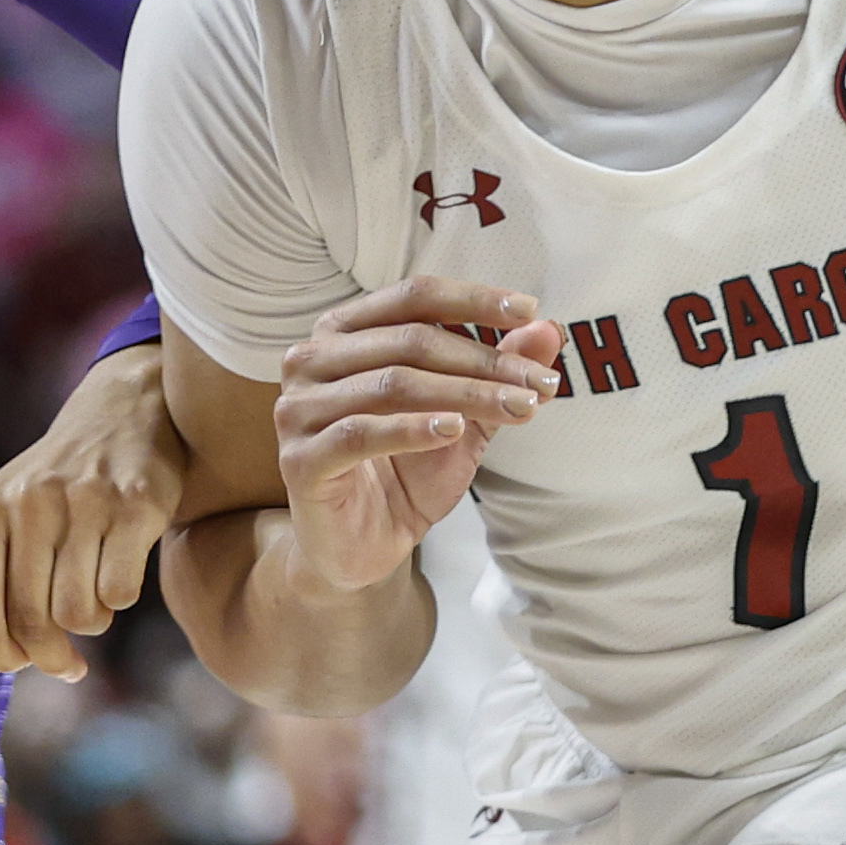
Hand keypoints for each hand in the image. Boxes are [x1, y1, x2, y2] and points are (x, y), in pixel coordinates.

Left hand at [0, 338, 189, 678]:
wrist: (123, 413)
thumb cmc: (60, 487)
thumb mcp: (10, 516)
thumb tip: (14, 658)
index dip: (2, 658)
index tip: (24, 664)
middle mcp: (27, 503)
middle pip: (31, 623)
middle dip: (52, 657)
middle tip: (69, 663)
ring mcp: (82, 502)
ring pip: (78, 614)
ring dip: (90, 623)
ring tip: (94, 599)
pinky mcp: (134, 504)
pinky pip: (120, 592)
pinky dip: (121, 597)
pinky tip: (120, 572)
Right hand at [273, 278, 557, 592]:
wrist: (363, 546)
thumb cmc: (406, 472)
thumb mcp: (463, 417)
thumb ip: (496, 372)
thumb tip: (547, 328)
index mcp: (344, 332)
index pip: (414, 298)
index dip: (474, 300)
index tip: (530, 311)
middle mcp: (311, 359)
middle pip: (411, 341)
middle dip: (485, 360)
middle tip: (540, 382)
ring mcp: (298, 409)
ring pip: (394, 384)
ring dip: (465, 394)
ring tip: (518, 406)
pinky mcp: (299, 460)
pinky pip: (361, 433)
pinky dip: (413, 428)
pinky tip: (454, 429)